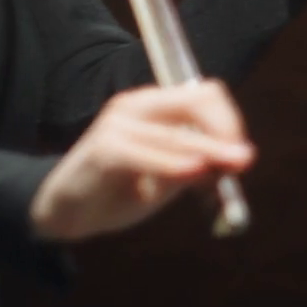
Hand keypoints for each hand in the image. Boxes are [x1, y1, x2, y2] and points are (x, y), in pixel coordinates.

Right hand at [29, 80, 252, 241]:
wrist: (64, 211)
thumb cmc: (119, 190)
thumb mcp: (168, 179)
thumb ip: (201, 165)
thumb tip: (241, 158)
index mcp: (153, 106)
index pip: (205, 95)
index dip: (230, 122)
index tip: (242, 154)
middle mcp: (135, 105)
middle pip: (198, 101)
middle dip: (226, 133)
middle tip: (242, 162)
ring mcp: (118, 124)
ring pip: (177, 134)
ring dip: (208, 154)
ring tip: (220, 179)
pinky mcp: (104, 149)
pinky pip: (149, 155)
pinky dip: (175, 165)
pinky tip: (193, 173)